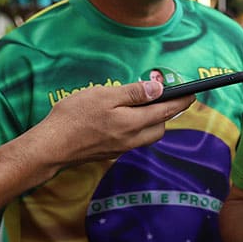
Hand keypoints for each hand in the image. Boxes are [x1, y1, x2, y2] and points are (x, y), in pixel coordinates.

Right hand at [28, 81, 194, 176]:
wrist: (50, 147)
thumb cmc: (73, 118)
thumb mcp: (104, 96)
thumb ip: (133, 93)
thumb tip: (158, 89)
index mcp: (133, 123)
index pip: (167, 111)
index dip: (182, 101)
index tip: (192, 93)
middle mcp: (131, 140)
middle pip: (160, 127)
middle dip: (168, 113)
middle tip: (168, 97)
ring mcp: (121, 149)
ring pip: (147, 136)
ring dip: (152, 122)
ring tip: (145, 105)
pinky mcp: (110, 152)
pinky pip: (133, 141)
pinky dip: (137, 129)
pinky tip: (125, 119)